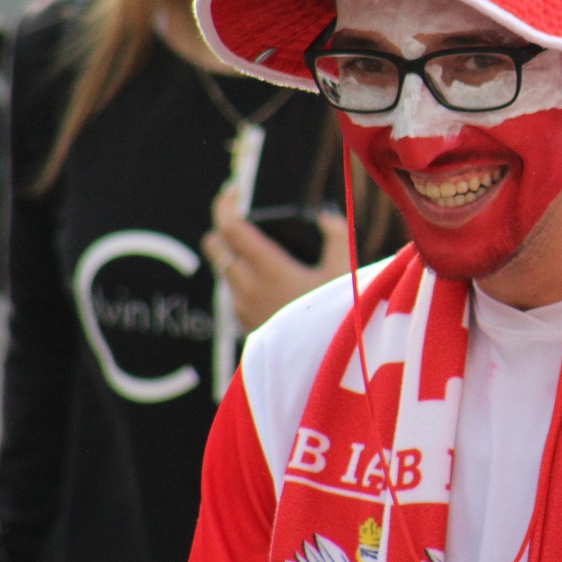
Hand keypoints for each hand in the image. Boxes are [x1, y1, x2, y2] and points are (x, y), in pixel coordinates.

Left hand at [203, 188, 349, 331]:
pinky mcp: (247, 328)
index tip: (233, 190)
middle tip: (244, 220)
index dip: (226, 204)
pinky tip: (267, 283)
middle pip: (215, 248)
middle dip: (224, 230)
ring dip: (234, 257)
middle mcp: (248, 289)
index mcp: (269, 269)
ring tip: (261, 252)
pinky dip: (242, 281)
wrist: (328, 371)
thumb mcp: (346, 272)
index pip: (230, 228)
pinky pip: (234, 295)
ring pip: (224, 272)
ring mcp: (244, 311)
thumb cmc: (340, 319)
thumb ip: (336, 236)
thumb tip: (324, 216)